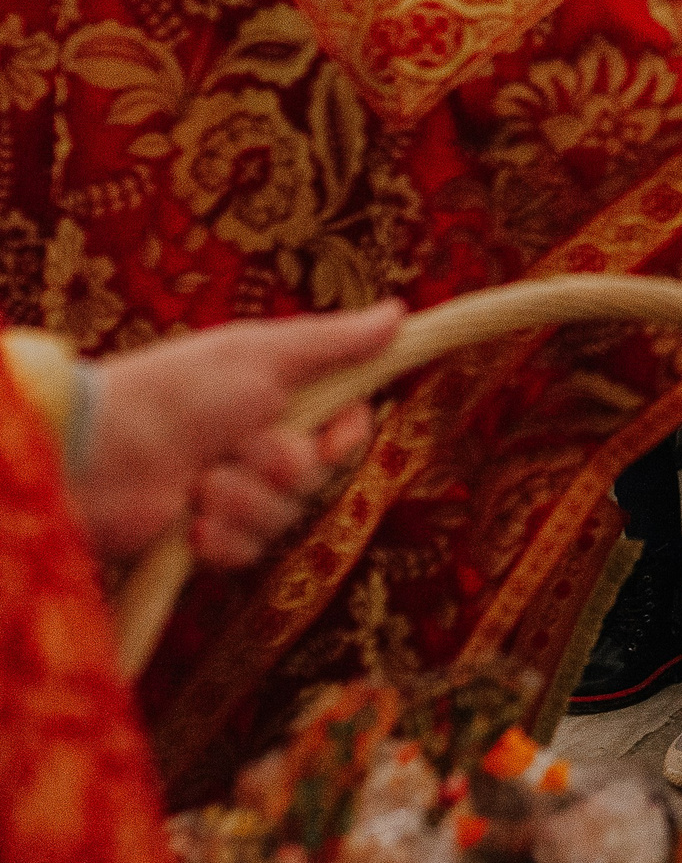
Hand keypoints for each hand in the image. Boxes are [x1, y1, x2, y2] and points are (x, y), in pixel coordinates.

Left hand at [78, 303, 401, 566]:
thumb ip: (334, 341)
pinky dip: (219, 537)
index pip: (349, 430)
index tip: (334, 433)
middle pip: (320, 477)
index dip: (348, 437)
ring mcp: (233, 496)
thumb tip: (401, 311)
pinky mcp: (206, 540)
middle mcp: (261, 448)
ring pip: (284, 516)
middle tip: (238, 447)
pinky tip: (189, 523)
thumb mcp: (263, 355)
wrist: (98, 453)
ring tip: (199, 485)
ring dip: (242, 500)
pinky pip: (247, 551)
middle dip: (282, 466)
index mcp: (279, 401)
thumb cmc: (177, 392)